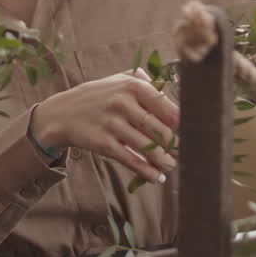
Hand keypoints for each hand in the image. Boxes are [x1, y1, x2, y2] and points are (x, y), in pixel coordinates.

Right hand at [33, 70, 178, 182]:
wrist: (62, 113)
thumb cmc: (98, 96)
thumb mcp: (118, 79)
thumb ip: (145, 80)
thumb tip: (174, 88)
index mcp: (132, 85)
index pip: (168, 107)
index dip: (183, 124)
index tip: (193, 133)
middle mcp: (123, 103)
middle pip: (161, 130)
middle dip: (176, 146)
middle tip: (186, 153)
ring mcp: (112, 124)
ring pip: (148, 148)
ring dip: (165, 161)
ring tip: (172, 165)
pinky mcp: (103, 143)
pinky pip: (131, 160)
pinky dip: (146, 171)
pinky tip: (156, 177)